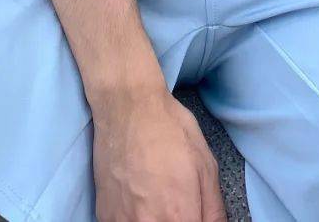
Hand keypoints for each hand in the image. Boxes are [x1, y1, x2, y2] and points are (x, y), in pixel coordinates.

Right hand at [93, 85, 228, 221]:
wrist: (127, 107)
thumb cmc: (170, 130)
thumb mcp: (206, 166)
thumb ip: (214, 212)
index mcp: (179, 216)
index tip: (194, 213)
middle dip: (178, 220)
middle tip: (178, 203)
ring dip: (155, 219)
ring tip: (158, 197)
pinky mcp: (103, 216)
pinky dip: (135, 219)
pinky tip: (139, 200)